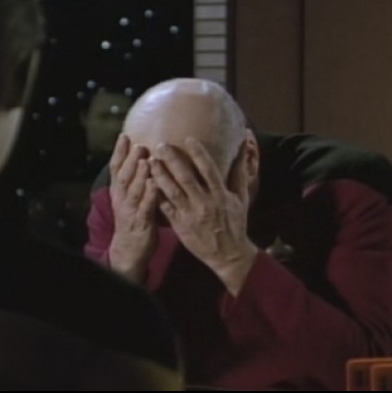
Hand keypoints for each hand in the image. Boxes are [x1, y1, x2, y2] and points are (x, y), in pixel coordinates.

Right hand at [108, 134, 158, 283]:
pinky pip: (146, 207)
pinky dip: (150, 195)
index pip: (116, 168)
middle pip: (124, 176)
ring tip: (145, 160)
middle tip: (138, 144)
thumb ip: (134, 180)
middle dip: (130, 159)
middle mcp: (122, 199)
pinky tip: (156, 185)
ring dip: (139, 175)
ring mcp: (130, 211)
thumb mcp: (129, 198)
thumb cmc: (134, 220)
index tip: (124, 135)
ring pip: (133, 190)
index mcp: (119, 192)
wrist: (129, 251)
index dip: (119, 152)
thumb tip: (143, 158)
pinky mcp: (141, 223)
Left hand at [151, 137, 257, 296]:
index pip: (208, 170)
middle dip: (172, 161)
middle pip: (186, 178)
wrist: (228, 254)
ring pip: (172, 192)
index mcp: (220, 195)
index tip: (188, 139)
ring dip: (160, 176)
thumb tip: (244, 144)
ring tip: (149, 162)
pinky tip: (147, 184)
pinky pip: (165, 209)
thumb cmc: (235, 223)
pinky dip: (156, 196)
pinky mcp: (180, 226)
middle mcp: (205, 203)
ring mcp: (190, 215)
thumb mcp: (241, 197)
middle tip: (160, 145)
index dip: (199, 153)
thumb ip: (240, 171)